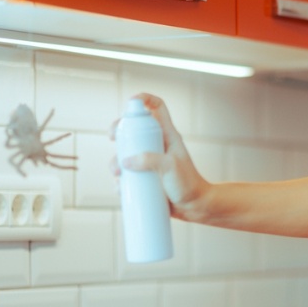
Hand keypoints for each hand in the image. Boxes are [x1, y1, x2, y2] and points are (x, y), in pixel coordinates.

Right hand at [110, 93, 209, 221]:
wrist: (195, 207)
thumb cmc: (188, 184)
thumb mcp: (170, 167)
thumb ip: (150, 160)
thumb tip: (126, 162)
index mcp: (167, 135)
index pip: (157, 107)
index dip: (144, 99)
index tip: (130, 102)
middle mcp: (157, 145)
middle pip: (134, 128)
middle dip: (119, 130)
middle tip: (113, 137)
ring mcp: (150, 161)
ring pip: (126, 153)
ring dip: (115, 160)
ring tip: (118, 173)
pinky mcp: (145, 177)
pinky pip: (127, 174)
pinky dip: (120, 180)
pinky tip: (120, 188)